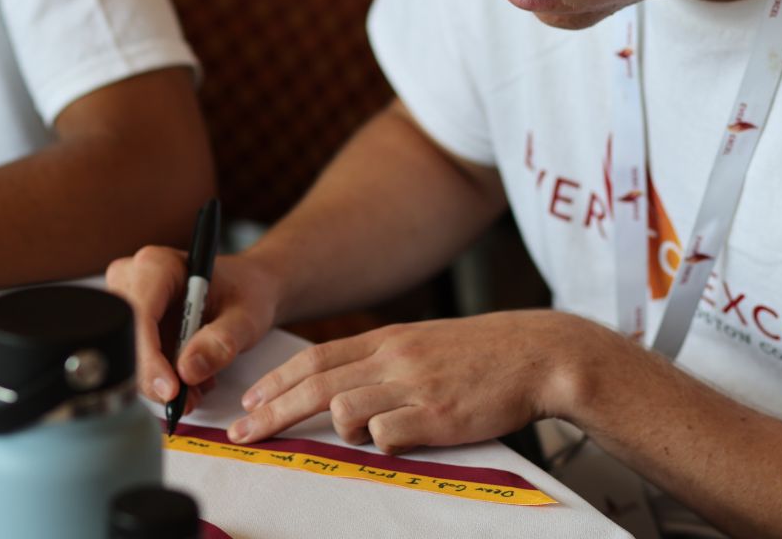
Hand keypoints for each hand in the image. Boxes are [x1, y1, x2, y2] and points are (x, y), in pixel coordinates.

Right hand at [105, 246, 283, 411]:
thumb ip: (221, 341)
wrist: (249, 288)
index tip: (171, 390)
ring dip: (160, 381)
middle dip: (154, 376)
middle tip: (186, 400)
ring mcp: (129, 302)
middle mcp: (134, 278)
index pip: (139, 315)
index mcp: (158, 265)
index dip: (149, 357)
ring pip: (128, 354)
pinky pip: (136, 359)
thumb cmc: (247, 292)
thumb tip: (187, 370)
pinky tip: (190, 379)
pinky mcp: (132, 324)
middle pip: (126, 337)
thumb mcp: (246, 317)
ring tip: (198, 388)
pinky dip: (161, 378)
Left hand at [228, 310, 586, 453]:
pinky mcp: (438, 416)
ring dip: (332, 428)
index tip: (250, 401)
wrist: (538, 355)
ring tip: (335, 438)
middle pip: (316, 385)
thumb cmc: (483, 355)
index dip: (277, 380)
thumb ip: (383, 361)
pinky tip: (394, 442)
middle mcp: (395, 358)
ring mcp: (415, 387)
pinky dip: (380, 443)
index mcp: (389, 339)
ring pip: (345, 409)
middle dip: (272, 411)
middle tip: (243, 432)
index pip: (316, 357)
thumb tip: (340, 387)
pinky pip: (387, 436)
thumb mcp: (424, 343)